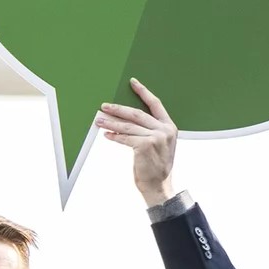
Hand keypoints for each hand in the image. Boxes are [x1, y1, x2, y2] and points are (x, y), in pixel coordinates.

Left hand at [95, 77, 179, 207]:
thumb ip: (150, 130)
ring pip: (128, 126)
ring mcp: (156, 138)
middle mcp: (164, 130)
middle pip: (137, 113)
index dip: (143, 92)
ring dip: (111, 122)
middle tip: (104, 106)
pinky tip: (106, 134)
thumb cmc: (156, 166)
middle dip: (118, 109)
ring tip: (99, 120)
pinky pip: (125, 138)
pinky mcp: (145, 146)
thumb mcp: (160, 144)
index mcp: (169, 126)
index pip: (155, 104)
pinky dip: (114, 136)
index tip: (132, 82)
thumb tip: (127, 118)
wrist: (158, 186)